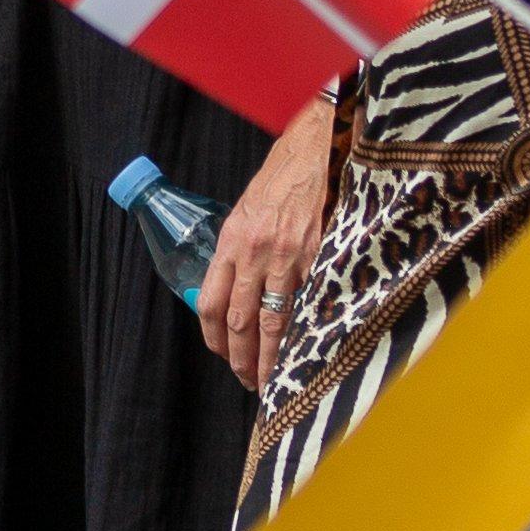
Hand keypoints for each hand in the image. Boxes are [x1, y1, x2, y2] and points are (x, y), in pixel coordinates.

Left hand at [200, 115, 328, 399]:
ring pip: (273, 322)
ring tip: (270, 380)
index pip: (210, 303)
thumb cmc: (281, 179)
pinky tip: (305, 352)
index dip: (213, 337)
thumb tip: (235, 292)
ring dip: (270, 357)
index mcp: (231, 241)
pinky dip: (304, 333)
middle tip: (246, 380)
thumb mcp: (245, 212)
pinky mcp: (319, 258)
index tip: (220, 354)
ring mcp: (288, 258)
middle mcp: (254, 253)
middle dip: (241, 358)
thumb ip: (238, 252)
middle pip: (240, 321)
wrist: (315, 150)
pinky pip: (308, 305)